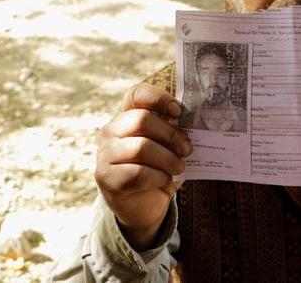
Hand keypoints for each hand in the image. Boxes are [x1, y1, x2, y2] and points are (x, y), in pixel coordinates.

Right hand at [95, 84, 191, 250]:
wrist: (143, 205)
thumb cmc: (158, 169)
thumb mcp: (168, 148)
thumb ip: (174, 134)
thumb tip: (195, 126)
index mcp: (127, 116)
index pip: (136, 94)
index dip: (158, 98)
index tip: (178, 111)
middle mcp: (111, 131)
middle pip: (142, 120)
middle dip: (171, 135)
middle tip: (187, 149)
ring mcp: (105, 154)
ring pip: (141, 147)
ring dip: (168, 159)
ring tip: (179, 167)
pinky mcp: (105, 177)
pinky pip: (137, 173)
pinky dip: (158, 177)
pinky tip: (165, 180)